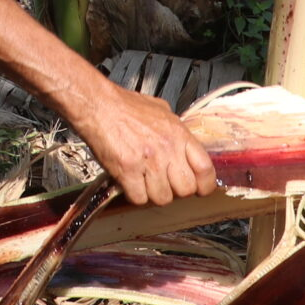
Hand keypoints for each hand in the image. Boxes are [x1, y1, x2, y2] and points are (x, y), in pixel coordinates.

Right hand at [64, 80, 219, 206]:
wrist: (98, 105)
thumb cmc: (125, 106)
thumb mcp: (161, 110)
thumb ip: (176, 130)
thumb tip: (185, 144)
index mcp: (179, 134)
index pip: (205, 170)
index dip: (204, 185)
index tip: (199, 189)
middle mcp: (167, 149)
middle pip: (185, 190)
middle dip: (176, 190)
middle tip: (164, 182)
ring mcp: (148, 161)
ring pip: (163, 198)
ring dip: (153, 193)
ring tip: (143, 179)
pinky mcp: (128, 171)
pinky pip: (139, 199)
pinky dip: (134, 194)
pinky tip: (130, 181)